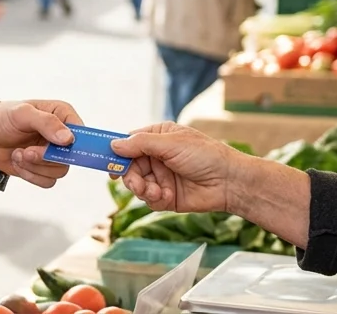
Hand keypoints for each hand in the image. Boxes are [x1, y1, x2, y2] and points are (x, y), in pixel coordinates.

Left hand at [0, 100, 82, 187]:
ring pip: (59, 172)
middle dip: (46, 158)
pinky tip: (17, 161)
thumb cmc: (3, 117)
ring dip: (35, 167)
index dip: (74, 144)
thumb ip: (46, 123)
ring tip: (18, 154)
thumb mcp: (22, 113)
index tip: (59, 148)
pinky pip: (48, 182)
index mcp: (63, 115)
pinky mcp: (43, 169)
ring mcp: (53, 154)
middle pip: (71, 157)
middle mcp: (62, 135)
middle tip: (27, 152)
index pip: (82, 133)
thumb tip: (69, 139)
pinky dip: (30, 175)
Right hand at [109, 123, 240, 213]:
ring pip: (137, 185)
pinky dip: (154, 199)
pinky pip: (149, 199)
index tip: (107, 163)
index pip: (129, 143)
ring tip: (154, 192)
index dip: (117, 153)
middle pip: (129, 167)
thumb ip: (141, 144)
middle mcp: (157, 157)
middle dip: (131, 177)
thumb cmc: (205, 155)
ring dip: (142, 189)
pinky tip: (166, 197)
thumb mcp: (170, 143)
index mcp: (158, 137)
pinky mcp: (166, 196)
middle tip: (136, 184)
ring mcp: (161, 177)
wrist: (229, 182)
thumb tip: (114, 144)